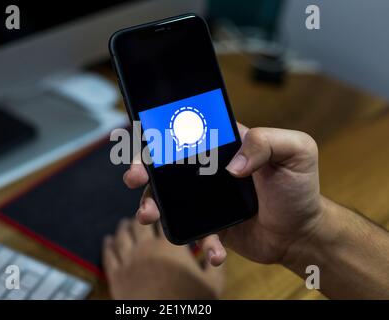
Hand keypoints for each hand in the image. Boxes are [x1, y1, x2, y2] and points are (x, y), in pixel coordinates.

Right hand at [123, 123, 324, 265]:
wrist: (301, 234)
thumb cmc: (301, 189)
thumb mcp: (297, 152)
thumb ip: (267, 142)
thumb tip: (232, 165)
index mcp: (226, 145)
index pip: (189, 131)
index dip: (163, 131)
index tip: (145, 137)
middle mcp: (210, 169)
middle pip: (167, 164)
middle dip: (144, 167)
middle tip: (135, 176)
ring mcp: (206, 198)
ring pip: (169, 198)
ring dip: (152, 204)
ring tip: (148, 215)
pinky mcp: (209, 224)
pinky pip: (192, 231)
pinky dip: (199, 242)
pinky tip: (214, 250)